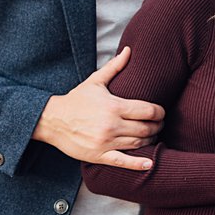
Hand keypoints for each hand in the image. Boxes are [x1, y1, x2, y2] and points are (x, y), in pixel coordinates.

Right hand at [33, 47, 163, 169]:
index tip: (161, 112)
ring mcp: (105, 142)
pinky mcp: (99, 155)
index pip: (147, 110)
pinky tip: (150, 163)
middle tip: (160, 125)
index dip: (159, 112)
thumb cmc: (76, 100)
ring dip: (150, 141)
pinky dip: (138, 164)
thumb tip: (128, 50)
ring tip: (153, 136)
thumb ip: (114, 66)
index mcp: (113, 106)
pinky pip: (123, 161)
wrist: (53, 120)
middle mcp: (111, 125)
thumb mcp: (95, 81)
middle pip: (146, 128)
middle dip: (157, 127)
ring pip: (138, 144)